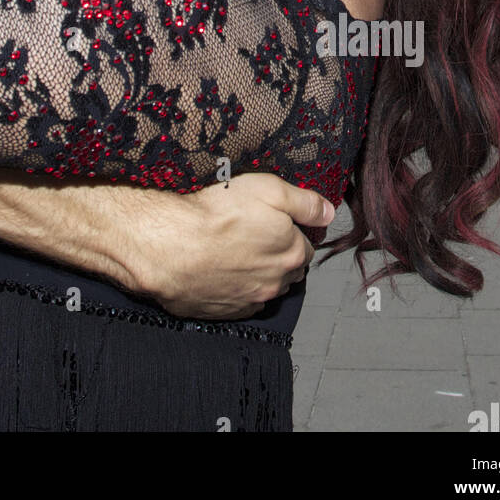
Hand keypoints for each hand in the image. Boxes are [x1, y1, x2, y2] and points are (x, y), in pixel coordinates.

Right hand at [124, 174, 334, 318]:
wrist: (170, 244)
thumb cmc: (215, 213)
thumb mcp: (268, 189)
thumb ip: (304, 202)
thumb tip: (328, 212)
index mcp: (291, 254)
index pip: (305, 246)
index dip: (290, 231)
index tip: (272, 221)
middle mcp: (275, 283)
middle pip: (287, 269)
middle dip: (277, 254)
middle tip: (252, 233)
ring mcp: (249, 300)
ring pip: (264, 287)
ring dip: (256, 273)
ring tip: (233, 250)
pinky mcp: (224, 311)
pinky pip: (239, 300)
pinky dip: (234, 288)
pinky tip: (219, 269)